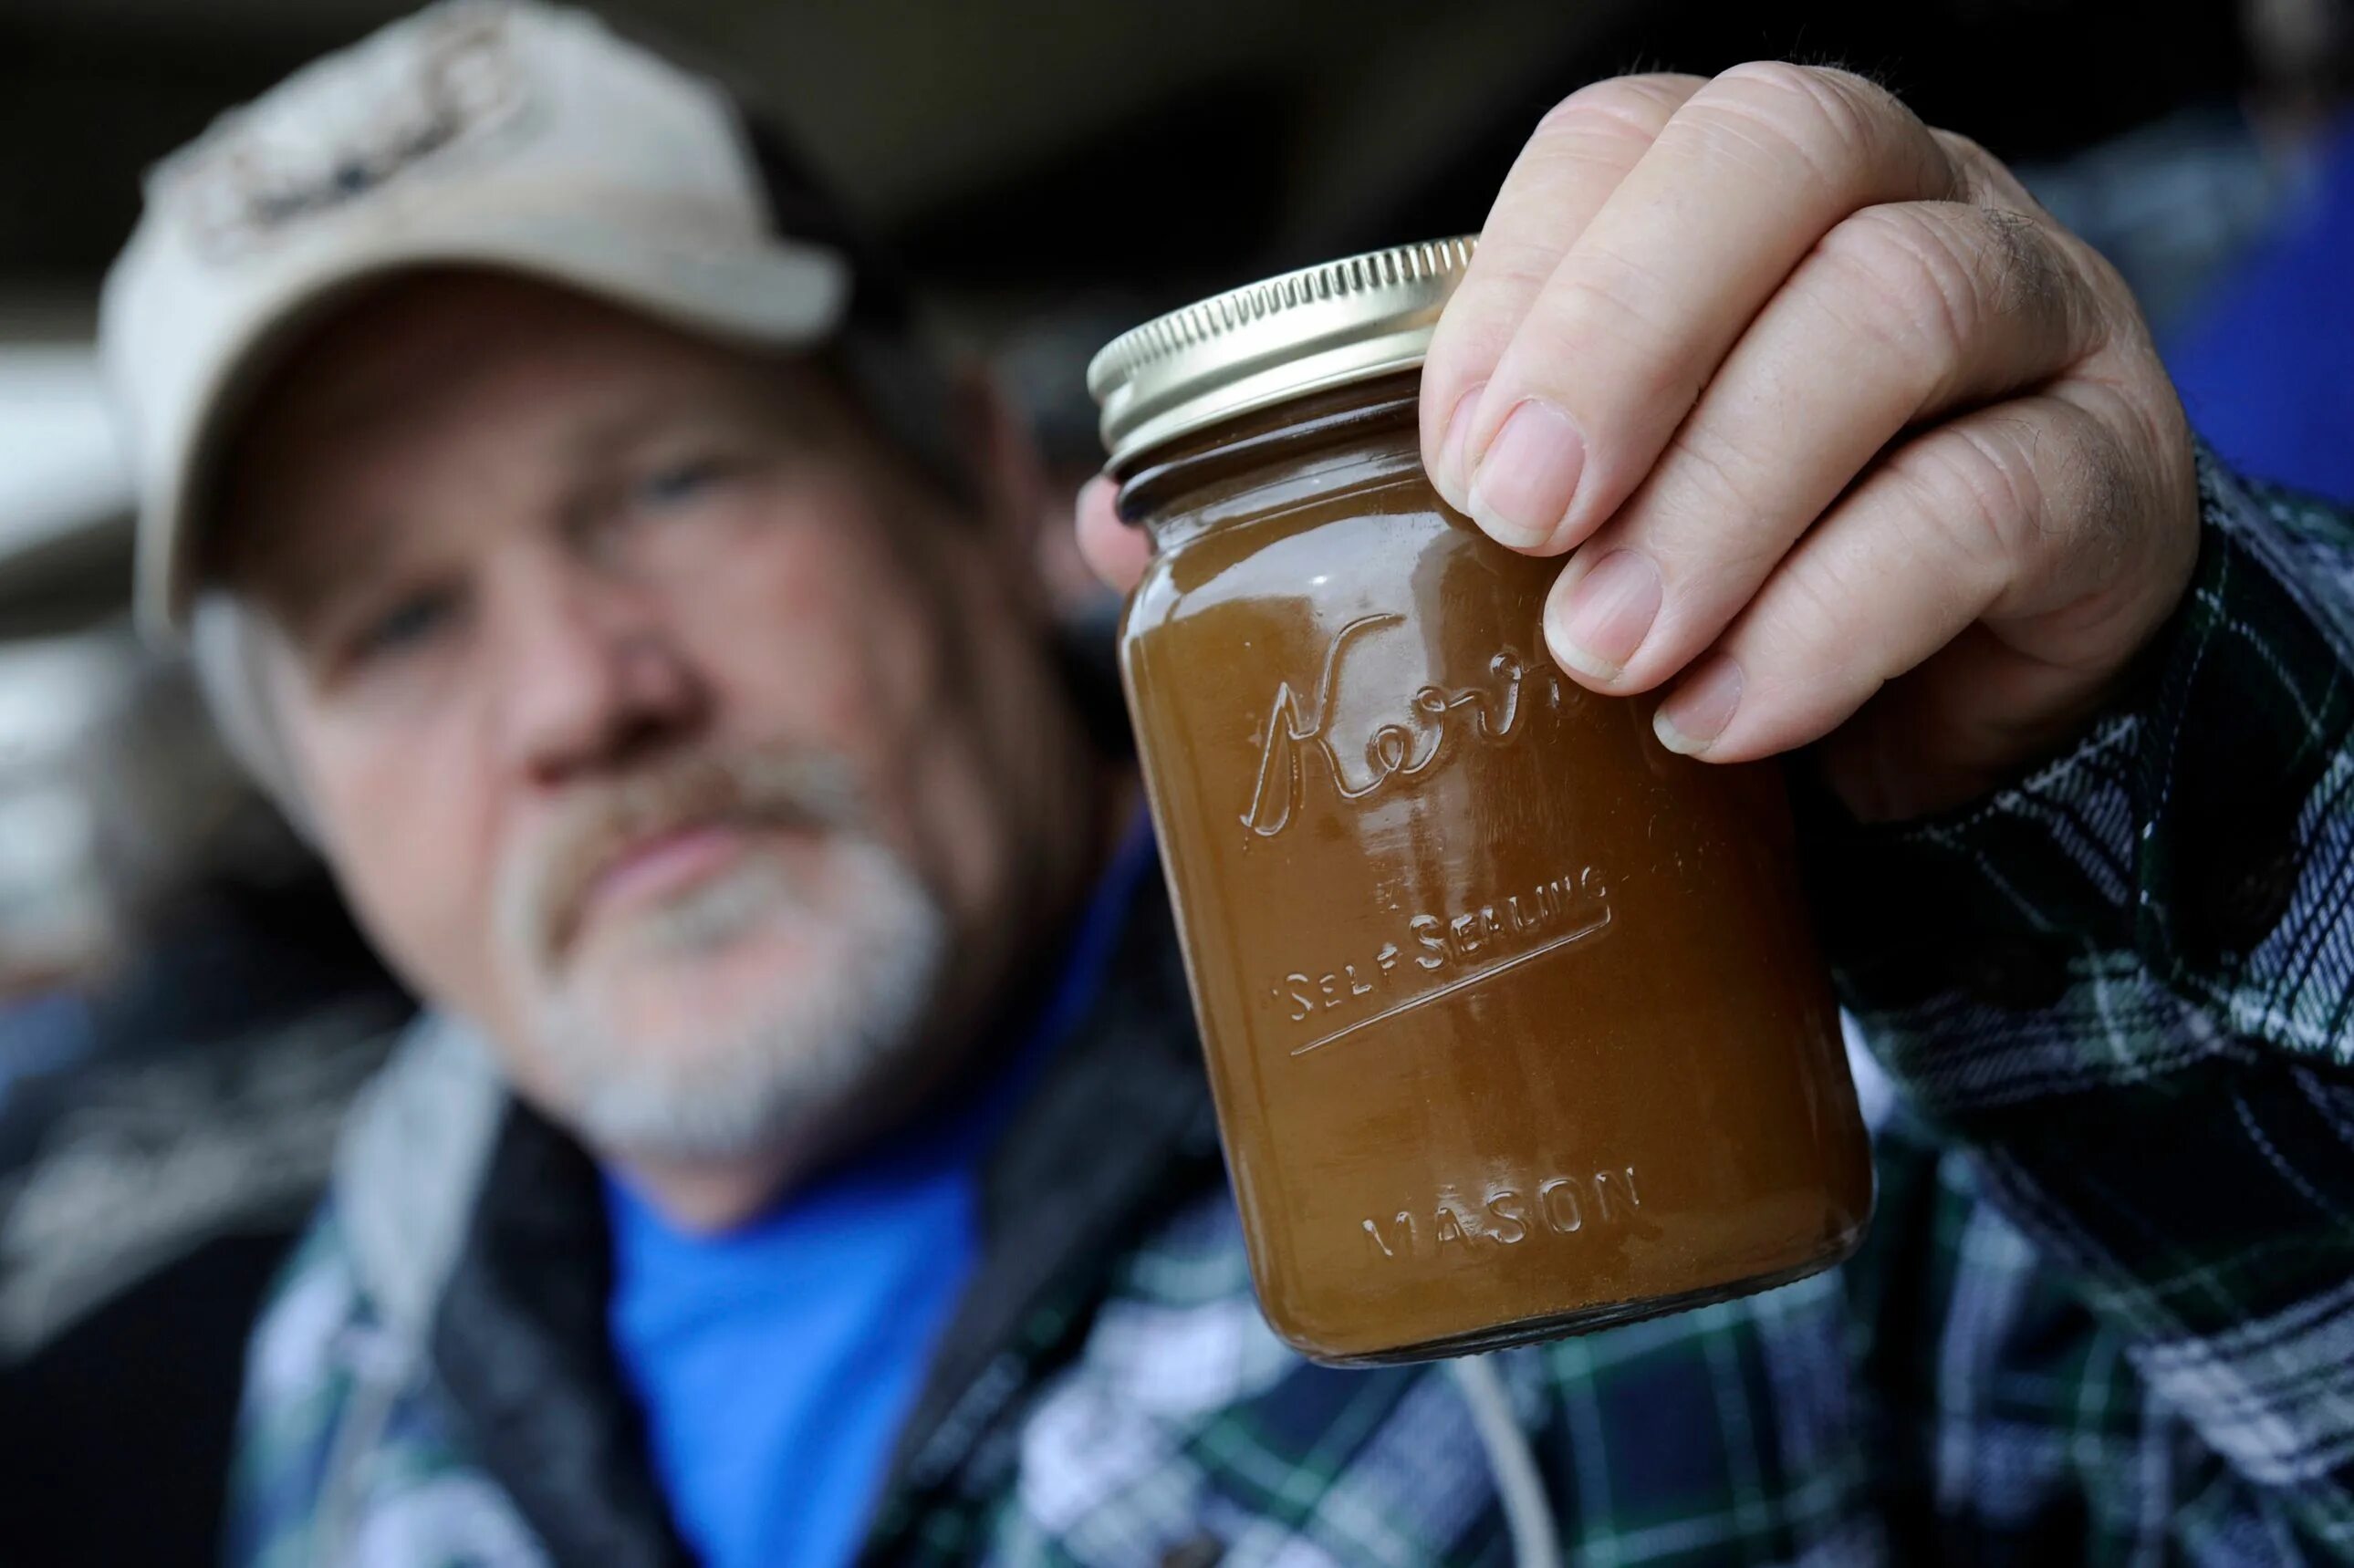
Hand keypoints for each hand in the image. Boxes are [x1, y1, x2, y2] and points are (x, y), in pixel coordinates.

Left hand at [1080, 64, 2199, 822]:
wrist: (1954, 683)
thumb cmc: (1711, 571)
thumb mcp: (1542, 523)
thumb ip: (1348, 502)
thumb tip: (1106, 531)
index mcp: (1726, 192)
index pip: (1626, 138)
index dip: (1527, 279)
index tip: (1443, 456)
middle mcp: (1889, 204)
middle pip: (1783, 155)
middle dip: (1625, 336)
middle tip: (1512, 525)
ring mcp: (2025, 319)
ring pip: (1899, 313)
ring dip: (1726, 494)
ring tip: (1609, 661)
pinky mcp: (2107, 480)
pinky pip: (1995, 501)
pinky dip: (1841, 616)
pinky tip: (1728, 722)